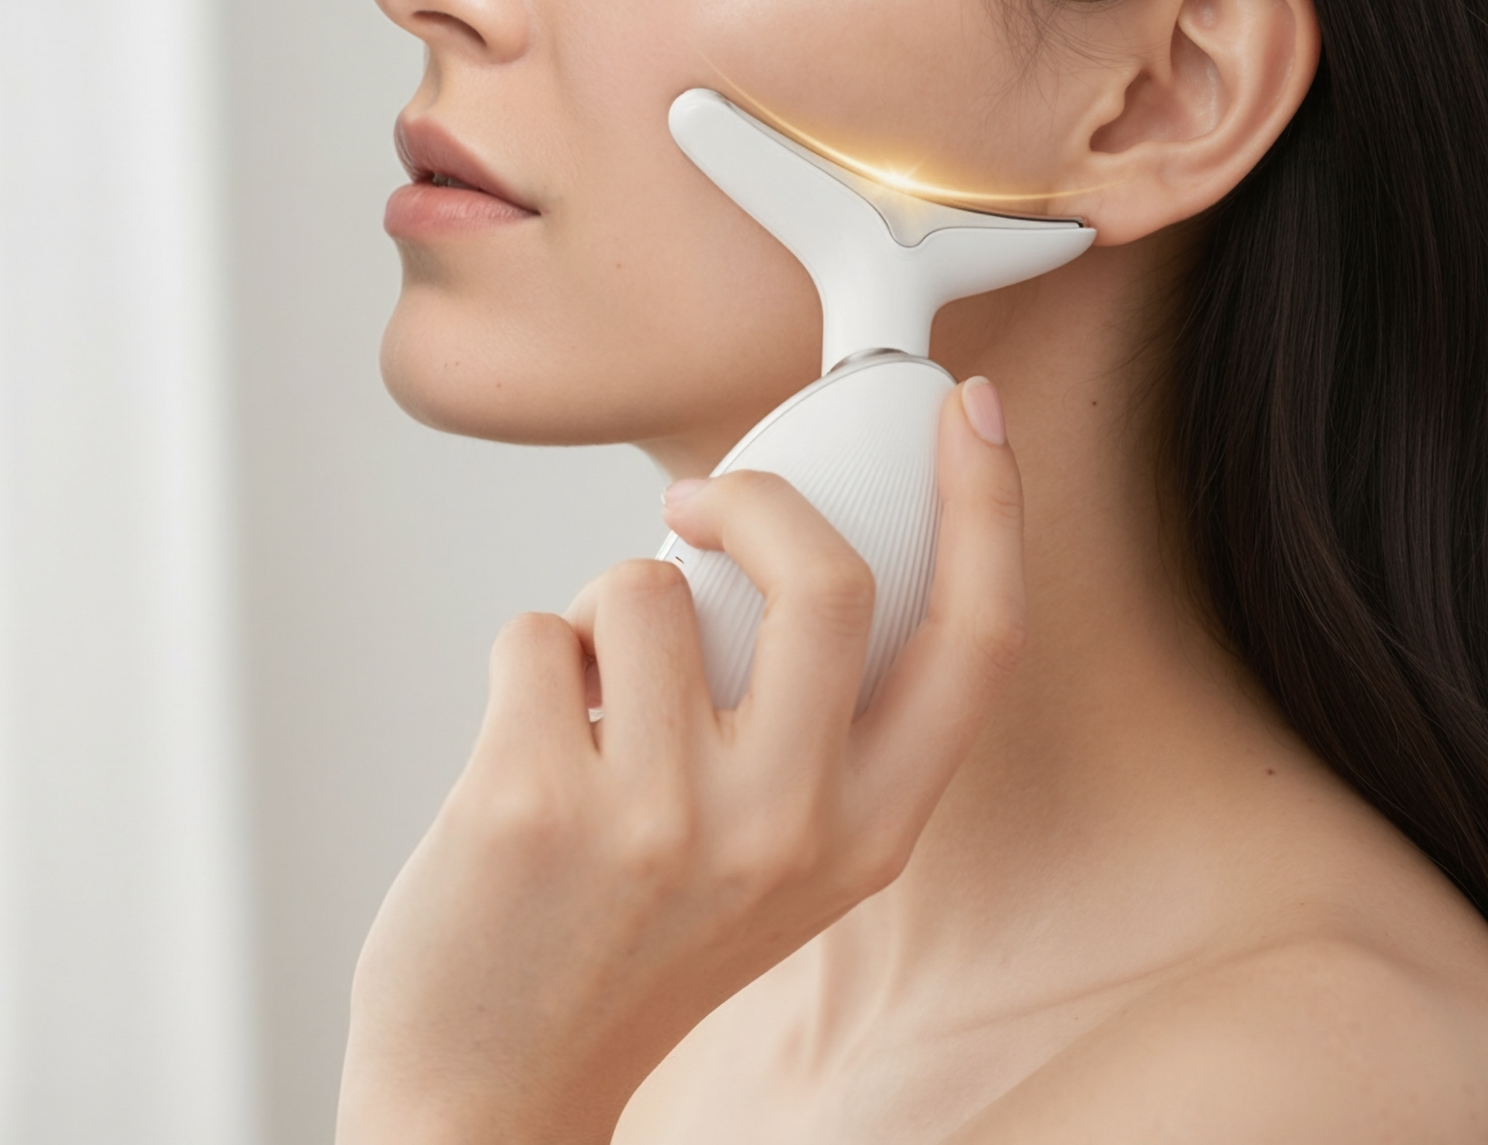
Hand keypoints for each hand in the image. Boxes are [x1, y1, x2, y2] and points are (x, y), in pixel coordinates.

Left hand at [336, 377, 1023, 1144]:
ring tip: (590, 701)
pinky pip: (539, 627)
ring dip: (605, 610)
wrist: (496, 1085)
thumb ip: (809, 718)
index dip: (992, 509)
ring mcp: (663, 821)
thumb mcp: (781, 853)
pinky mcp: (537, 801)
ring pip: (647, 584)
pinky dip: (528, 657)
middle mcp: (788, 828)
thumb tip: (777, 537)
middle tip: (701, 502)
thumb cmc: (635, 943)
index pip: (978, 645)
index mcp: (870, 833)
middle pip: (828, 578)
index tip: (974, 411)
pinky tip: (527, 744)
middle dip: (759, 497)